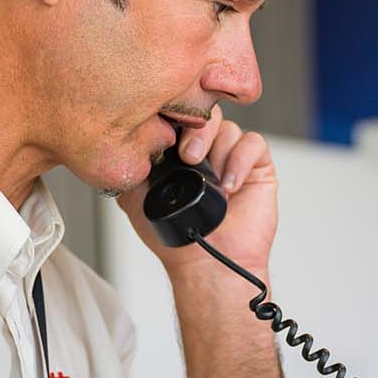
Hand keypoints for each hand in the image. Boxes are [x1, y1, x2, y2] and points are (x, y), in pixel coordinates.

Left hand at [116, 104, 277, 277]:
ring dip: (219, 149)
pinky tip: (230, 186)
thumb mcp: (137, 199)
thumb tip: (122, 144)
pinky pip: (253, 144)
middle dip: (197, 131)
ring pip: (229, 127)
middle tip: (189, 156)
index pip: (178, 117)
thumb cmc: (175, 237)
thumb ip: (130, 168)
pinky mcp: (256, 166)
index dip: (175, 118)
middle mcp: (205, 149)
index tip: (168, 134)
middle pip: (206, 113)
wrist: (207, 264)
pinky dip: (240, 161)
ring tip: (212, 180)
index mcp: (177, 151)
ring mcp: (230, 156)